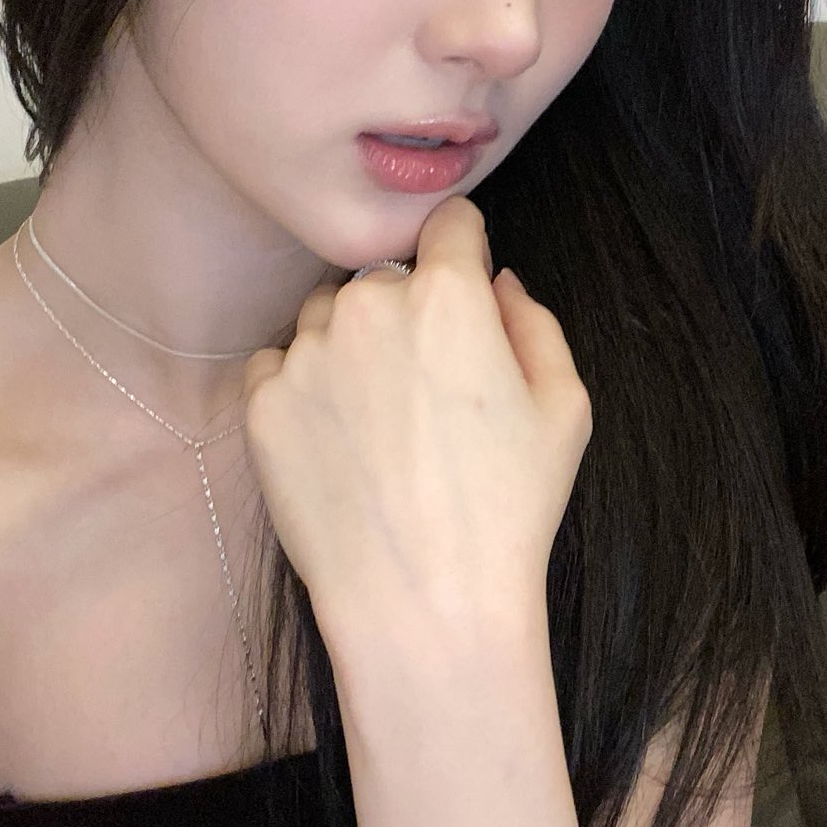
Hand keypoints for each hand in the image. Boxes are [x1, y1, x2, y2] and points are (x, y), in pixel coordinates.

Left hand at [239, 194, 592, 658]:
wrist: (424, 603)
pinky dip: (304, 388)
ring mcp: (307, 354)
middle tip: (427, 387)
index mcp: (447, 296)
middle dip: (407, 312)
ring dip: (350, 346)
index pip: (449, 223)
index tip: (463, 285)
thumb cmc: (508, 510)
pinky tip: (340, 441)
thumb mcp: (564, 408)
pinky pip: (279, 365)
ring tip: (381, 422)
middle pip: (386, 276)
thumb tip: (497, 283)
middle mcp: (368, 307)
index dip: (463, 251)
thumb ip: (534, 323)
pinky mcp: (262, 403)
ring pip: (327, 317)